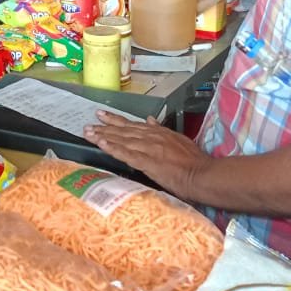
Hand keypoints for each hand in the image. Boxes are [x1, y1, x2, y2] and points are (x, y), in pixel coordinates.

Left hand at [83, 112, 213, 202]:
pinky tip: (102, 145)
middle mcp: (151, 137)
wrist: (201, 173)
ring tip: (89, 133)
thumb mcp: (178, 139)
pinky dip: (113, 148)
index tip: (102, 116)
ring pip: (122, 140)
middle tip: (88, 124)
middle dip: (104, 127)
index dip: (116, 121)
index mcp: (157, 133)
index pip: (133, 125)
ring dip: (104, 136)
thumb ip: (162, 130)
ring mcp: (149, 148)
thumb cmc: (193, 161)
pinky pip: (127, 154)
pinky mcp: (148, 161)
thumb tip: (151, 120)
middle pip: (123, 131)